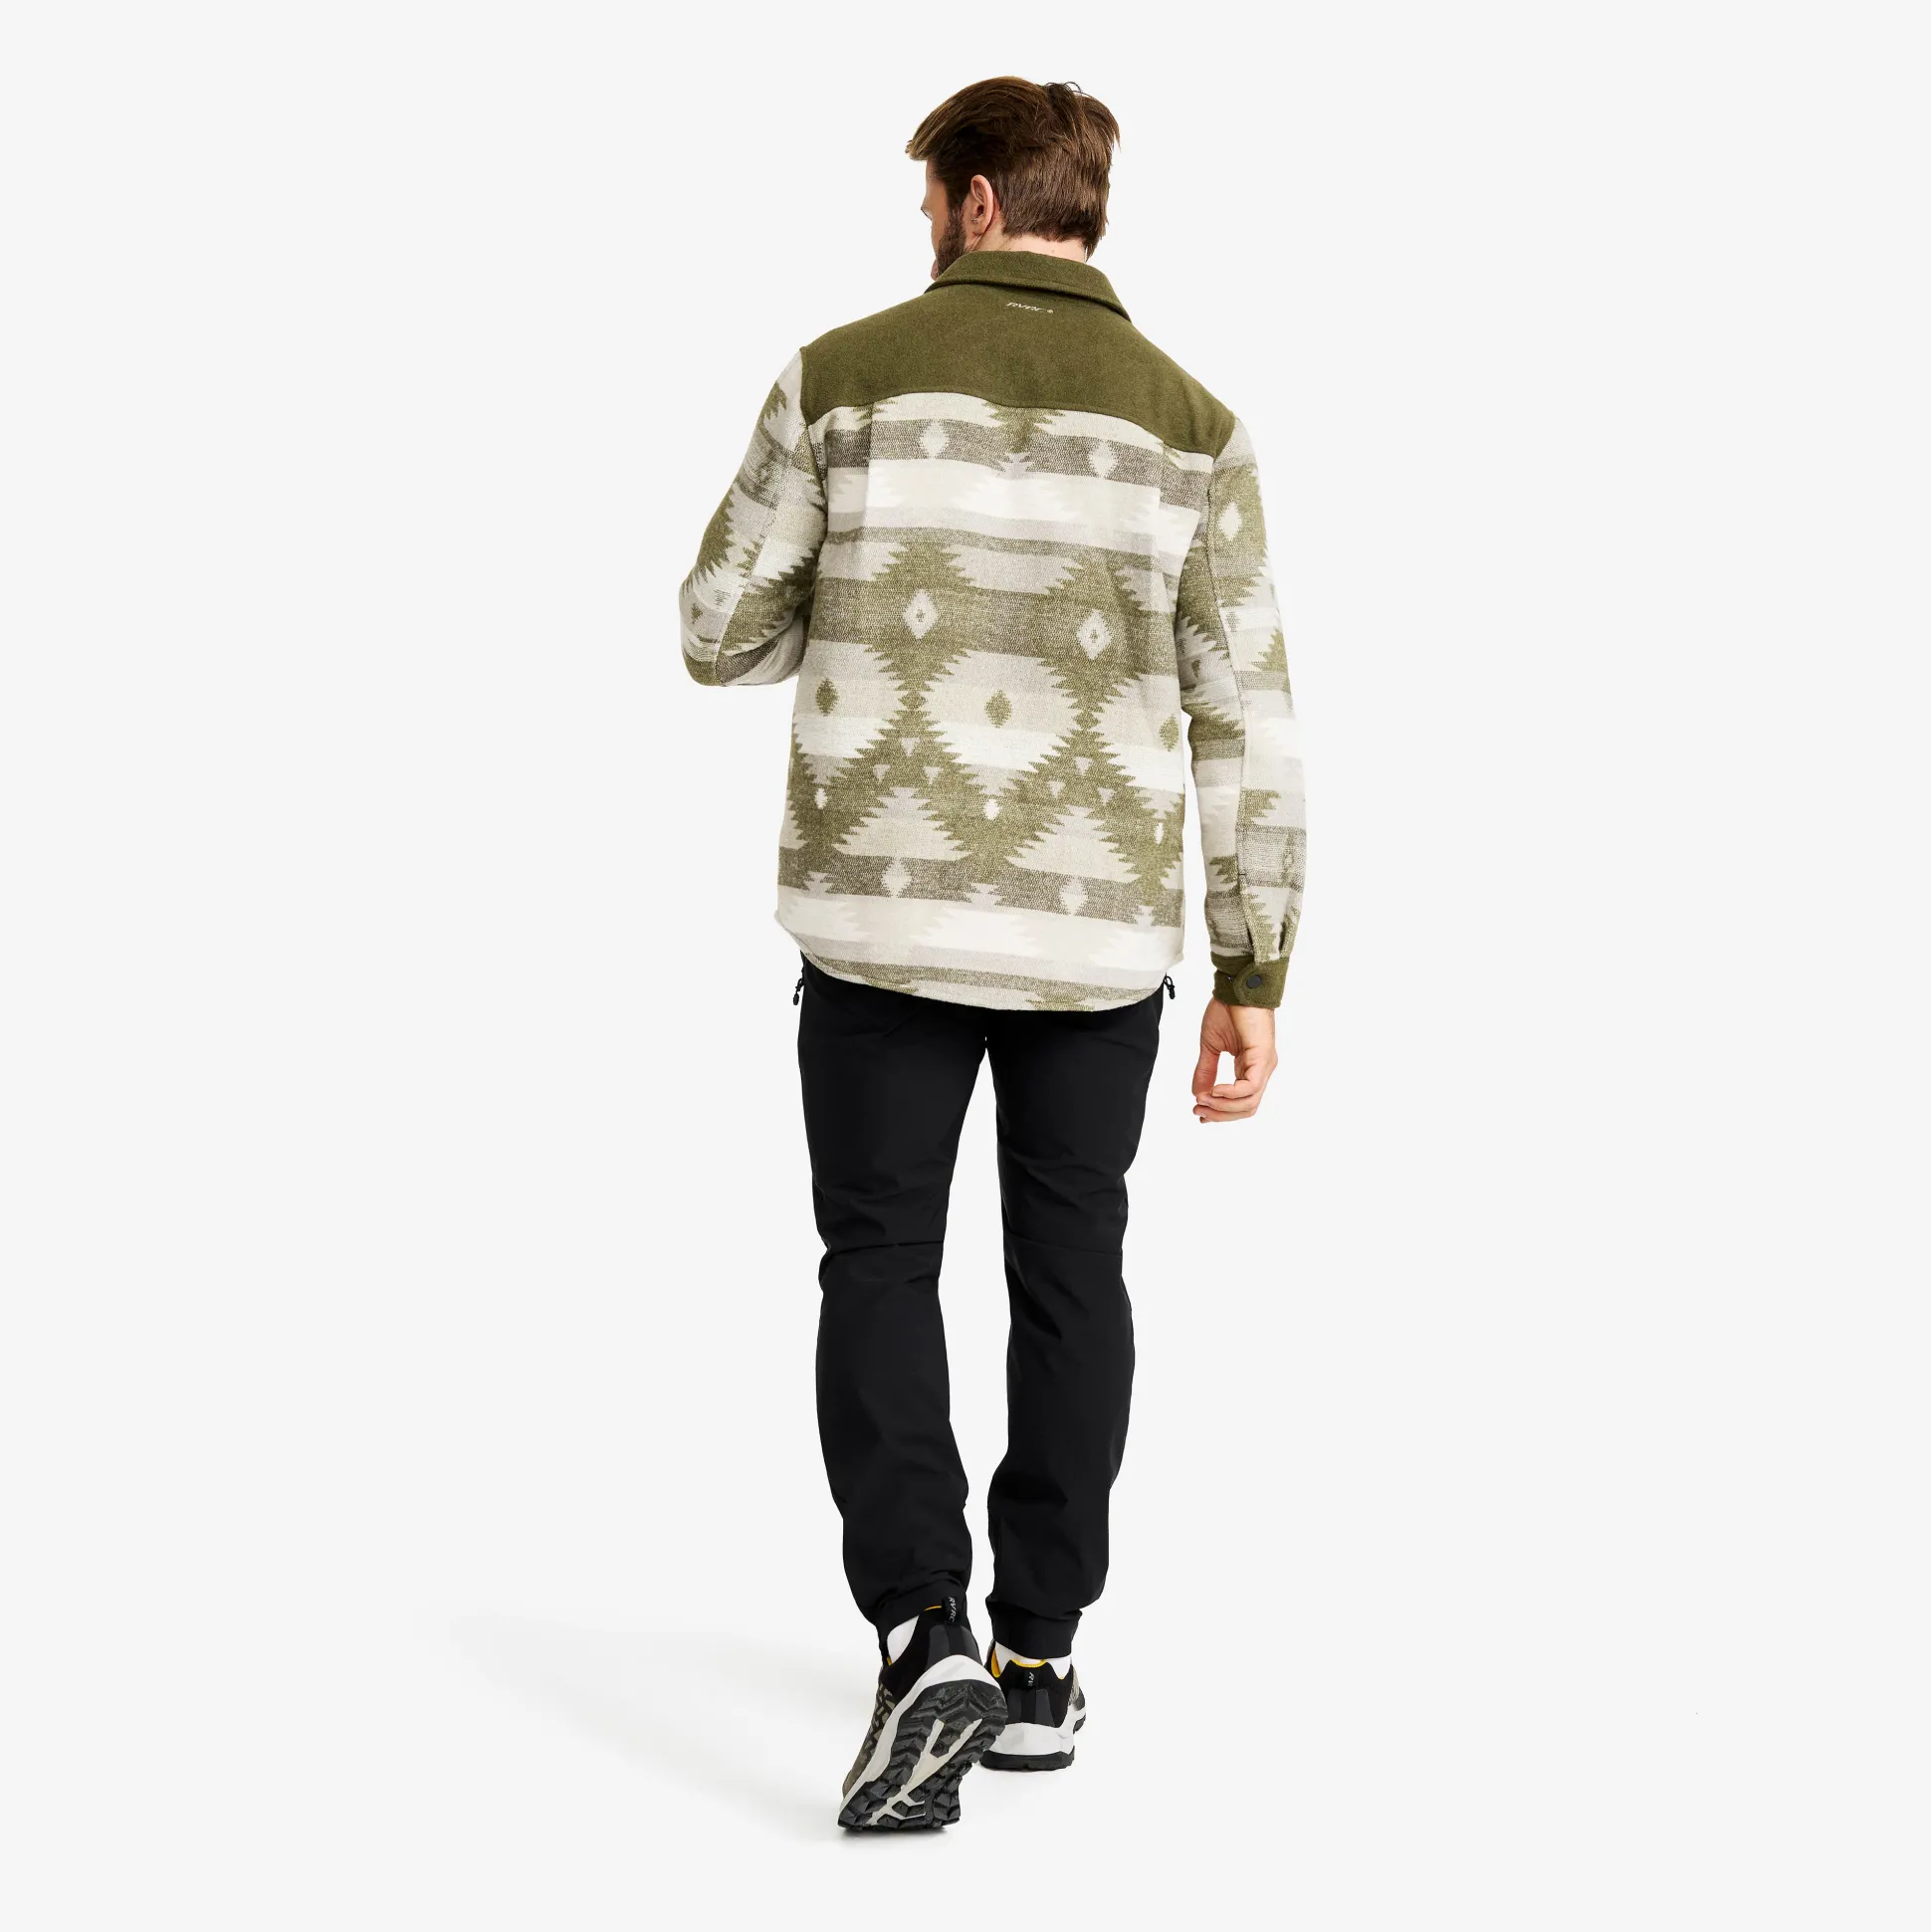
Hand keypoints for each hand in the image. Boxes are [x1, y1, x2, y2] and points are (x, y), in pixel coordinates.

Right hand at [1191, 999, 1277, 1122]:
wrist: (1235, 987)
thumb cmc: (1227, 1011)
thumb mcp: (1210, 1046)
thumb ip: (1206, 1071)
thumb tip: (1197, 1094)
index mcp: (1251, 1068)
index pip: (1241, 1103)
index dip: (1221, 1113)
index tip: (1199, 1113)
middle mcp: (1262, 1070)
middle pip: (1247, 1109)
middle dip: (1220, 1114)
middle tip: (1198, 1111)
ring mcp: (1265, 1065)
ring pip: (1249, 1103)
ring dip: (1223, 1107)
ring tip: (1203, 1100)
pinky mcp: (1263, 1057)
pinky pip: (1250, 1087)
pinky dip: (1231, 1094)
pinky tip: (1215, 1090)